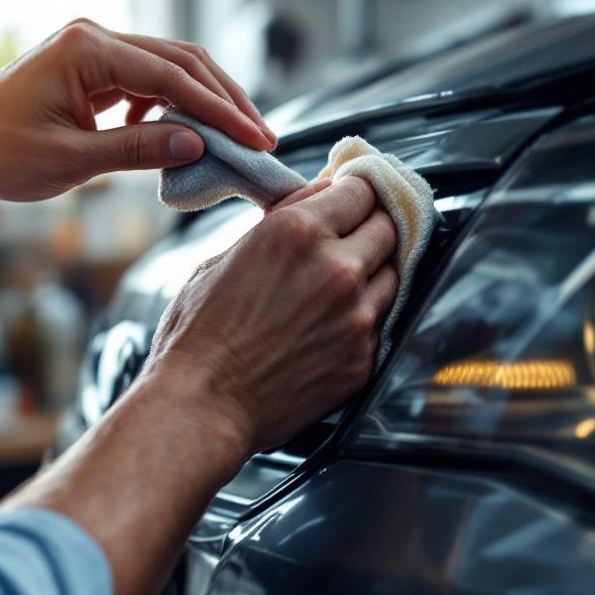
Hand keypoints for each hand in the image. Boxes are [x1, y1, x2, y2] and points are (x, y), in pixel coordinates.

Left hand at [0, 19, 275, 200]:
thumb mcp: (71, 161)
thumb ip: (137, 150)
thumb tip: (197, 145)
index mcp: (88, 51)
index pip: (173, 77)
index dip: (220, 111)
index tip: (255, 139)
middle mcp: (95, 38)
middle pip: (182, 61)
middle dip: (225, 100)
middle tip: (261, 136)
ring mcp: (94, 51)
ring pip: (170, 68)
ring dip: (205, 102)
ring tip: (236, 137)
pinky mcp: (92, 69)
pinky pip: (148, 81)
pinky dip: (174, 107)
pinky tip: (182, 137)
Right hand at [143, 176, 399, 454]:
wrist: (203, 404)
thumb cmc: (200, 333)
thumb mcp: (224, 255)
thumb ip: (281, 220)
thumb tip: (319, 193)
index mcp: (299, 232)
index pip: (362, 189)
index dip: (355, 193)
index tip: (350, 200)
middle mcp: (337, 269)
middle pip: (389, 227)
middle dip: (370, 228)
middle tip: (348, 239)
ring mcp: (357, 316)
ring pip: (394, 274)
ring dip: (373, 273)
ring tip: (336, 287)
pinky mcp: (363, 357)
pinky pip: (381, 321)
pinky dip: (364, 317)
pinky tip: (330, 324)